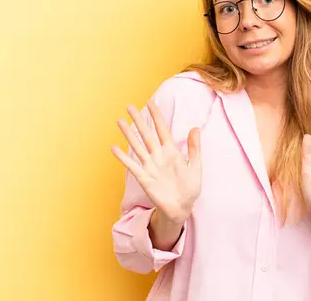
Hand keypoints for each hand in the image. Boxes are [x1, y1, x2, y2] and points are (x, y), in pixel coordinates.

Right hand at [111, 100, 201, 224]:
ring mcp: (150, 166)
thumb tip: (196, 128)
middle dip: (139, 120)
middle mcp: (158, 156)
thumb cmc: (190, 187)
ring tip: (119, 121)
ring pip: (137, 146)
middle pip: (146, 134)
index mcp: (172, 151)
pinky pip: (132, 165)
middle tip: (129, 106)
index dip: (156, 116)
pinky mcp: (144, 178)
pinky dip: (123, 157)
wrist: (182, 207)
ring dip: (128, 134)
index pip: (162, 129)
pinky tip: (114, 147)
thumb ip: (194, 148)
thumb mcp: (196, 166)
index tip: (150, 102)